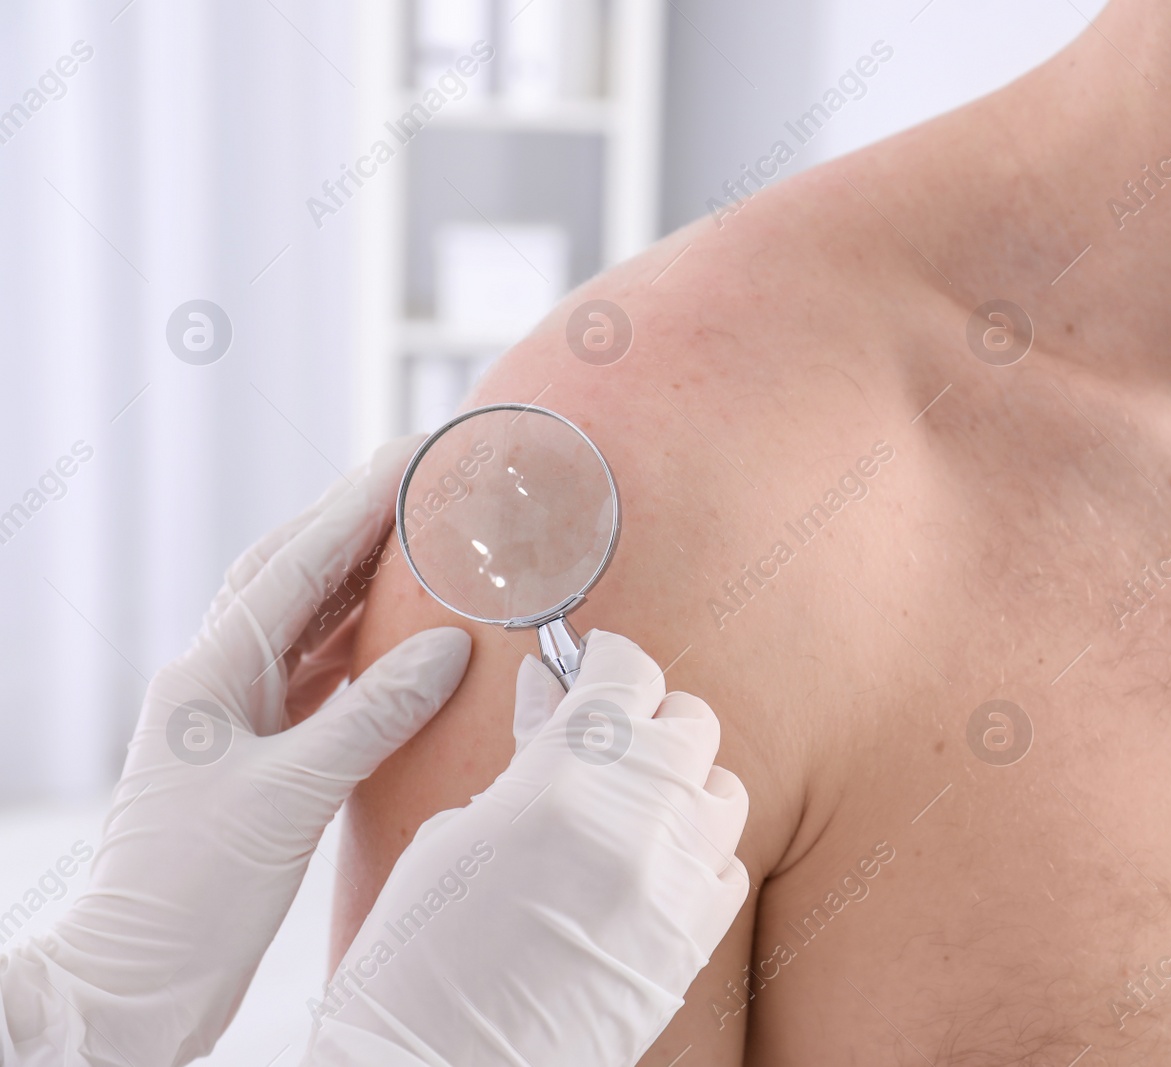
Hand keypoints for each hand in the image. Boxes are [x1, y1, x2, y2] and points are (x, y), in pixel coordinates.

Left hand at [0, 438, 471, 1066]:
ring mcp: (233, 719)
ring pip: (305, 625)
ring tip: (420, 538)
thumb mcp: (289, 796)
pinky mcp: (255, 758)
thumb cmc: (193, 893)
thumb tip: (448, 649)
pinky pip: (315, 679)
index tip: (415, 455)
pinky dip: (360, 649)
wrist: (138, 978)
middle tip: (420, 475)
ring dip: (360, 578)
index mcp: (211, 673)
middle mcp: (217, 681)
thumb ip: (371, 715)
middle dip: (357, 520)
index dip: (359, 505)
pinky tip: (397, 639)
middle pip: (295, 576)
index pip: (297, 566)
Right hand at [302, 631, 749, 1066]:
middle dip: (649, 718)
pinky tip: (651, 864)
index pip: (627, 674)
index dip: (607, 660)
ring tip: (630, 804)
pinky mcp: (697, 941)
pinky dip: (698, 850)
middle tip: (606, 736)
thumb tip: (550, 693)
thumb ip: (523, 757)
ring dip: (683, 782)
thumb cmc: (418, 963)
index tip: (592, 664)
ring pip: (722, 789)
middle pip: (690, 722)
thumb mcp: (454, 837)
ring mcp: (679, 885)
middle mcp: (641, 823)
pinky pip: (728, 863)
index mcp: (566, 782)